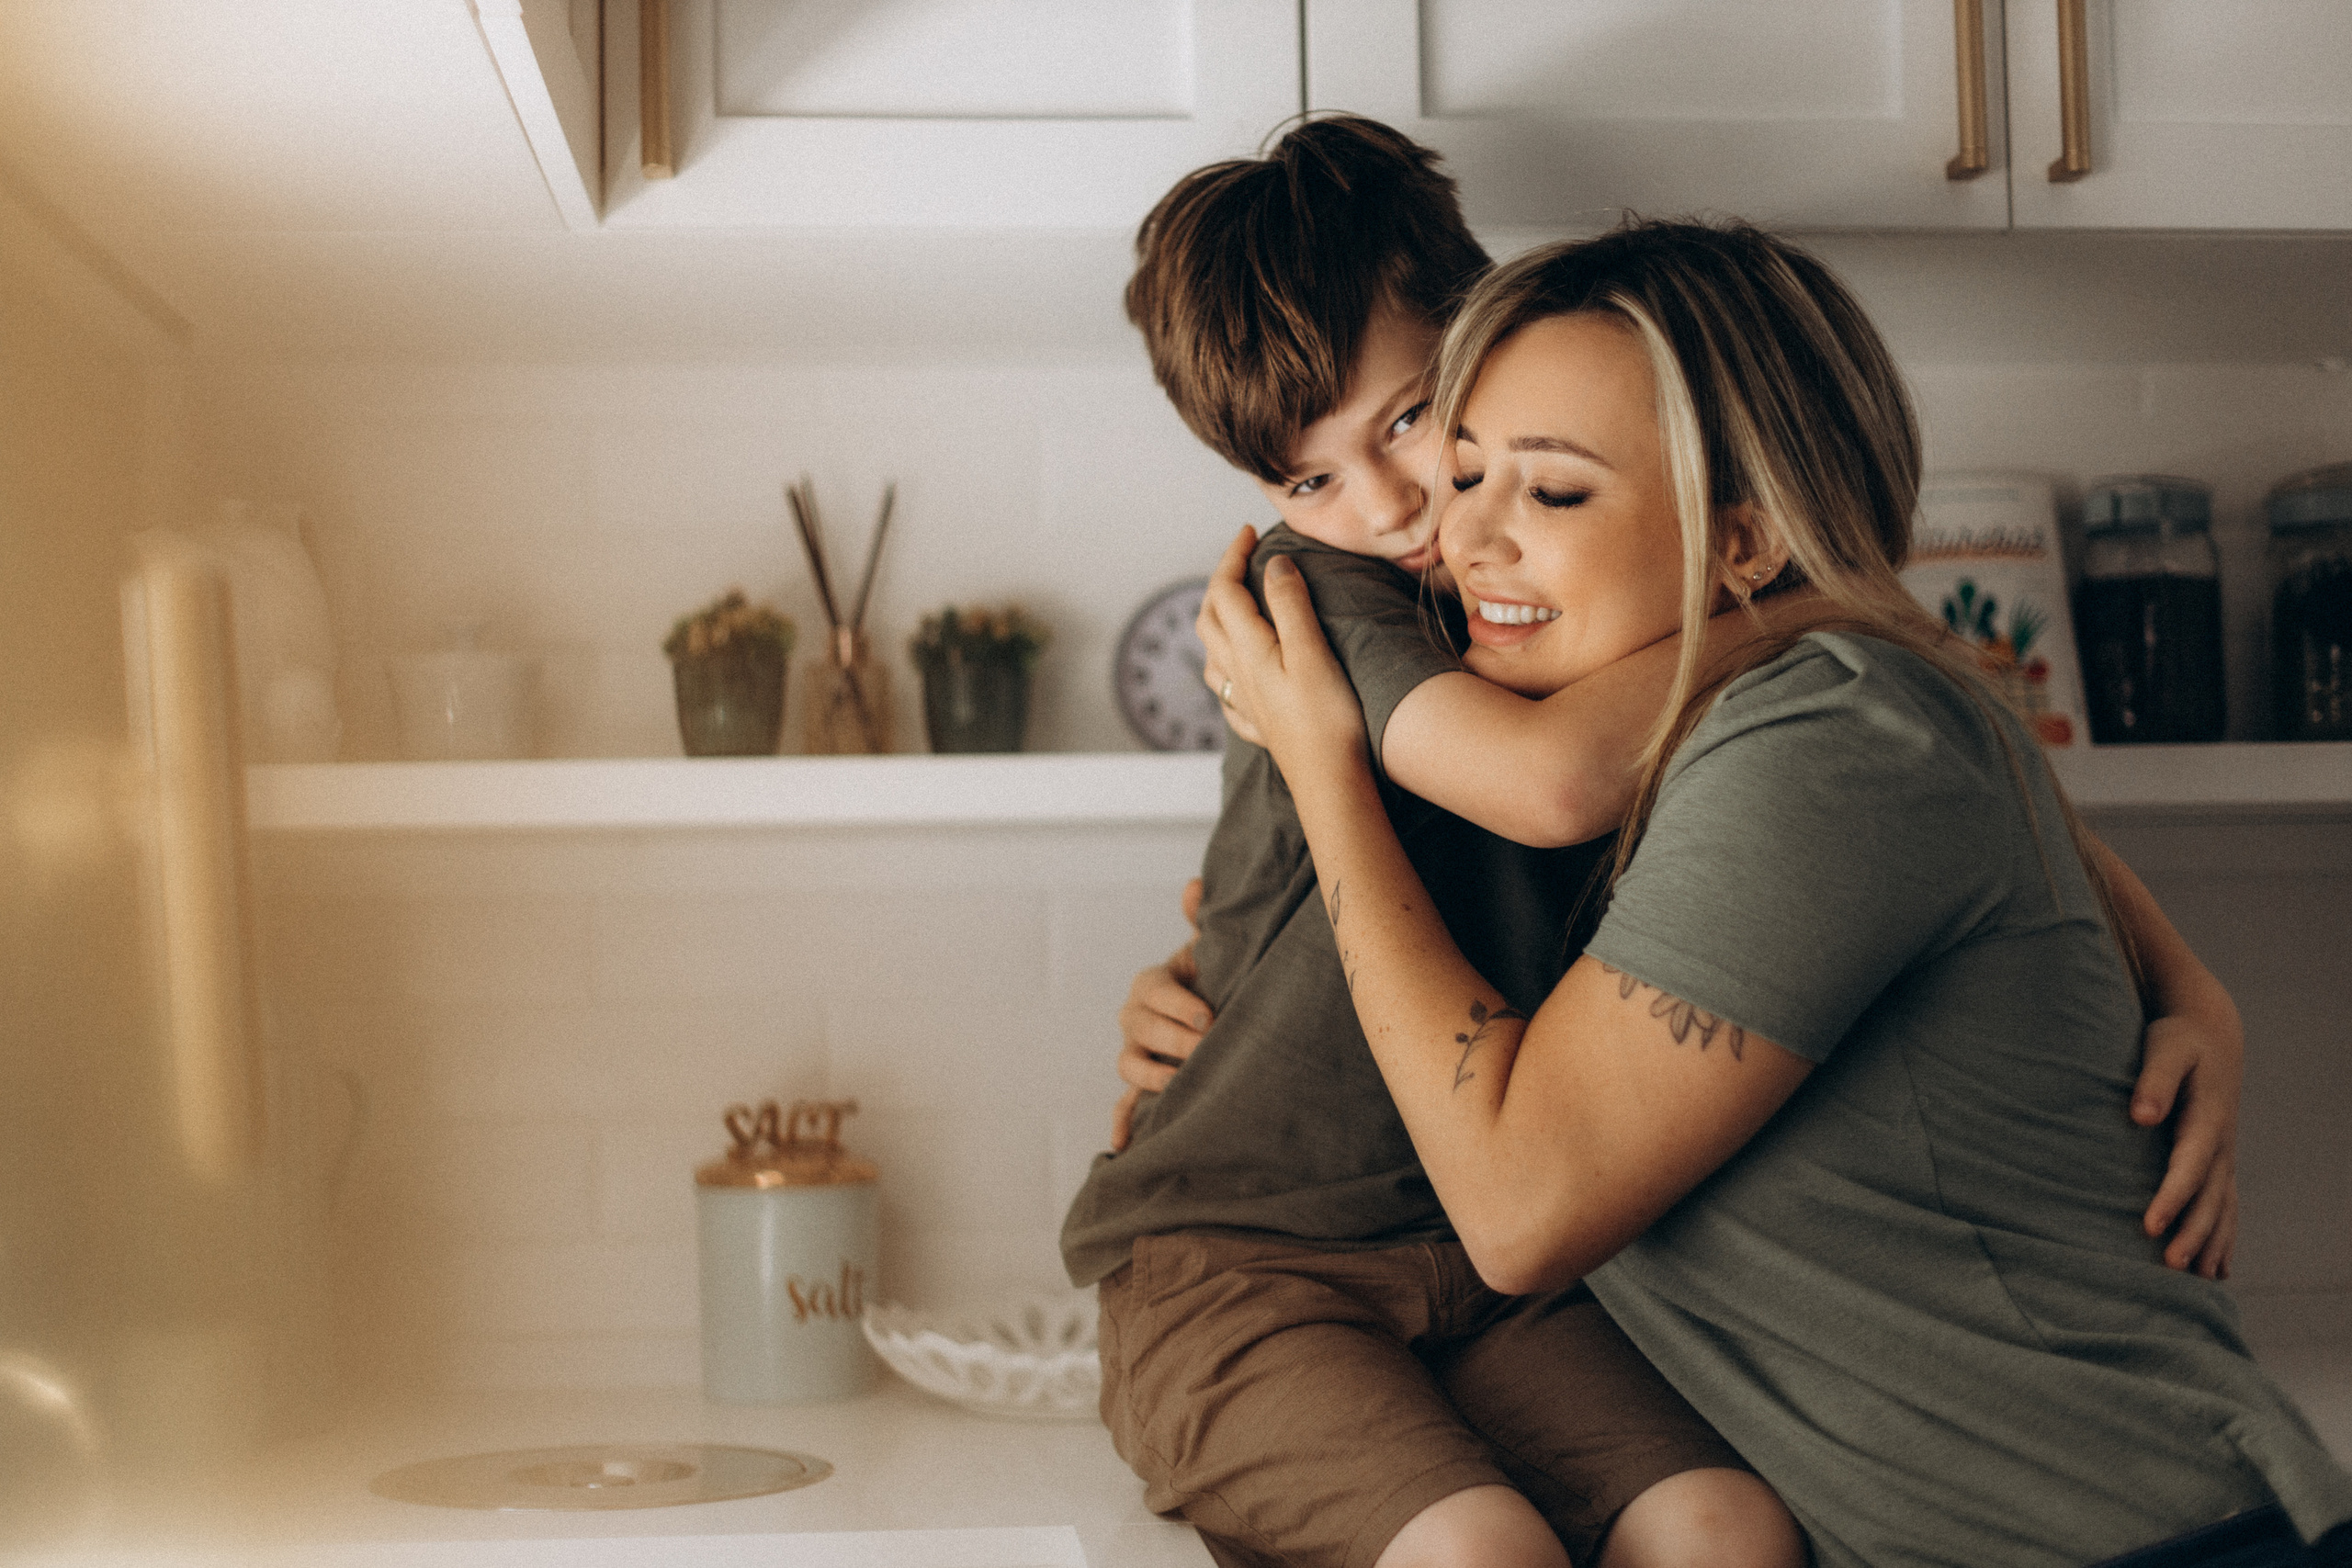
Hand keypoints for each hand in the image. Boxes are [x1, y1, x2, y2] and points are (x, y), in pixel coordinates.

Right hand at [1109, 879, 1210, 1151]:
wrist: (1219, 1010)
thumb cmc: (1216, 978)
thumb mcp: (1213, 950)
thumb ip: (1204, 921)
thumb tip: (1195, 886)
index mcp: (1152, 985)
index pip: (1152, 990)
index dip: (1177, 1003)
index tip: (1207, 1015)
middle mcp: (1136, 1018)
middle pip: (1139, 1029)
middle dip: (1172, 1039)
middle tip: (1206, 1047)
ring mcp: (1137, 1054)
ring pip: (1130, 1065)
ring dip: (1151, 1076)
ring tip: (1179, 1083)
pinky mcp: (1143, 1086)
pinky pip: (1126, 1104)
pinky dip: (1123, 1123)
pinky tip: (1123, 1145)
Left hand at [1194, 527, 1367, 784]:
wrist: (1330, 781)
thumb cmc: (1328, 719)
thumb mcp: (1313, 651)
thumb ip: (1290, 604)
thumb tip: (1272, 564)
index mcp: (1248, 649)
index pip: (1226, 590)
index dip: (1233, 556)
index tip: (1248, 532)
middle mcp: (1238, 673)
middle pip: (1211, 617)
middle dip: (1221, 581)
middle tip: (1242, 558)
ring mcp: (1245, 701)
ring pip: (1213, 653)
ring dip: (1217, 621)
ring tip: (1235, 606)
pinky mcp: (1259, 724)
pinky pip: (1228, 689)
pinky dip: (1227, 666)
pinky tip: (1238, 672)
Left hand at [2132, 1002, 2243, 1278]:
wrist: (2209, 1034)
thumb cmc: (2178, 1041)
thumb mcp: (2166, 1050)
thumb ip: (2154, 1081)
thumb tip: (2140, 1115)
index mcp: (2207, 1120)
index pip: (2188, 1167)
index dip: (2171, 1197)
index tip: (2150, 1226)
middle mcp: (2221, 1145)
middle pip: (2209, 1198)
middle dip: (2192, 1234)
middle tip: (2169, 1268)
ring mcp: (2224, 1156)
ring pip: (2222, 1209)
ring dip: (2211, 1245)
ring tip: (2198, 1283)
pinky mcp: (2220, 1162)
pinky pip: (2226, 1207)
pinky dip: (2223, 1239)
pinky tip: (2217, 1272)